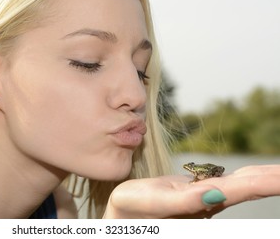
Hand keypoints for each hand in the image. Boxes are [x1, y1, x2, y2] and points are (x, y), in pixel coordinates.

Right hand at [103, 164, 279, 217]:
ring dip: (263, 177)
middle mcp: (209, 200)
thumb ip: (186, 202)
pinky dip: (245, 177)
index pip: (244, 190)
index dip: (267, 182)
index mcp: (203, 202)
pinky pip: (227, 182)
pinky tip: (253, 176)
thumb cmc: (135, 209)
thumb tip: (216, 196)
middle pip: (248, 187)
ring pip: (241, 184)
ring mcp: (204, 196)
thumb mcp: (157, 203)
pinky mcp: (195, 190)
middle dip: (271, 179)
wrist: (124, 212)